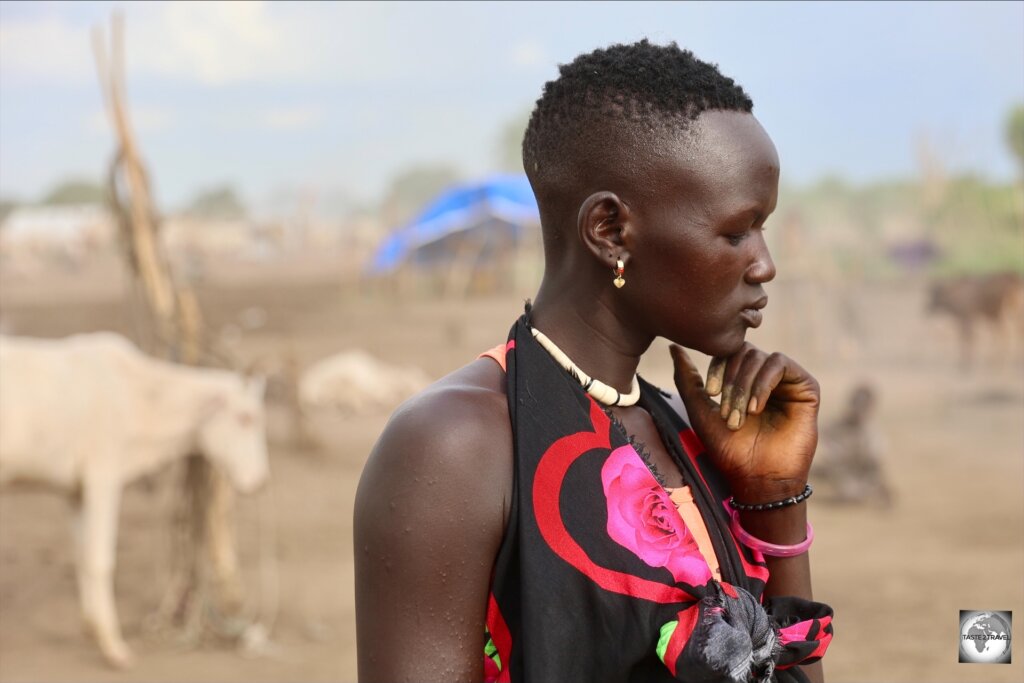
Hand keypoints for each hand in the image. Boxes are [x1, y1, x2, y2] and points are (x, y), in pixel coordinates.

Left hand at [670, 343, 819, 502]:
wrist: (758, 477)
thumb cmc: (729, 449)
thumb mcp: (699, 410)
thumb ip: (687, 379)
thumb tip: (673, 348)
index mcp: (743, 379)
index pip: (728, 352)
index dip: (717, 367)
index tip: (710, 393)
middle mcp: (765, 377)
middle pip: (743, 352)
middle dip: (731, 380)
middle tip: (726, 411)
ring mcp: (786, 381)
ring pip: (759, 357)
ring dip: (744, 386)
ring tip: (741, 415)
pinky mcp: (806, 387)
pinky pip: (781, 363)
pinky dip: (763, 383)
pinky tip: (756, 408)